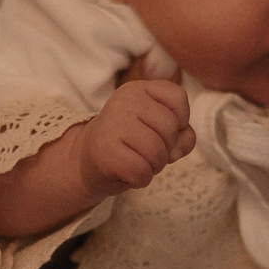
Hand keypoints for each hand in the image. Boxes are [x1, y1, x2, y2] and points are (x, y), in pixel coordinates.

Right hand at [76, 79, 195, 197]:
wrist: (86, 161)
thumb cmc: (130, 144)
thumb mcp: (159, 130)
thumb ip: (182, 135)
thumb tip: (176, 150)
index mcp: (138, 89)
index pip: (178, 98)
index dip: (179, 121)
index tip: (159, 130)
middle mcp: (124, 101)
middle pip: (170, 127)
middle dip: (166, 148)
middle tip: (145, 150)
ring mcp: (113, 124)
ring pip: (158, 152)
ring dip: (153, 166)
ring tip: (136, 161)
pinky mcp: (106, 151)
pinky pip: (142, 171)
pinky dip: (141, 179)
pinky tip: (126, 172)